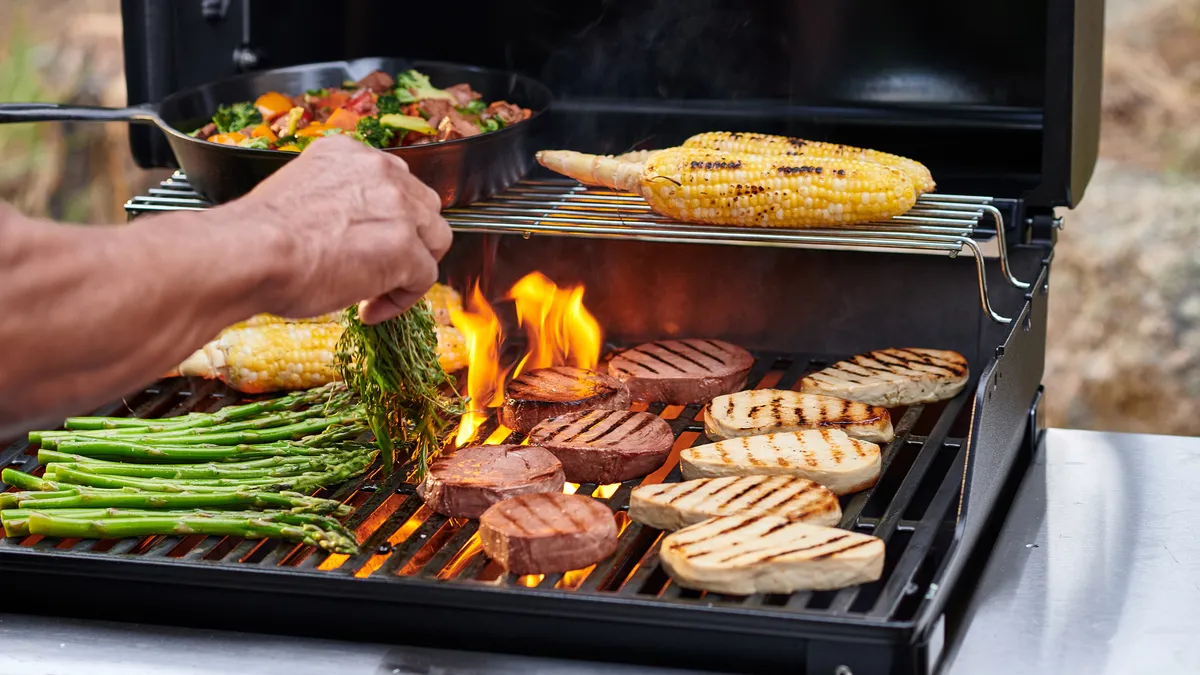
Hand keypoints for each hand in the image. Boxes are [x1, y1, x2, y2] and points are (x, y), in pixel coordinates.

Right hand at [229, 134, 451, 323]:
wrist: (251, 252)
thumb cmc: (256, 235)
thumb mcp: (298, 193)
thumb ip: (332, 201)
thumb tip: (341, 231)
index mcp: (350, 153)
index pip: (393, 182)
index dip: (388, 218)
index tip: (369, 242)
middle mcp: (380, 171)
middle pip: (423, 206)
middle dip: (411, 239)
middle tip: (383, 267)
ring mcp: (398, 207)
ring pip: (434, 239)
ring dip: (413, 267)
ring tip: (379, 291)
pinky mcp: (406, 247)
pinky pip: (424, 277)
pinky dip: (402, 299)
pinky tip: (370, 310)